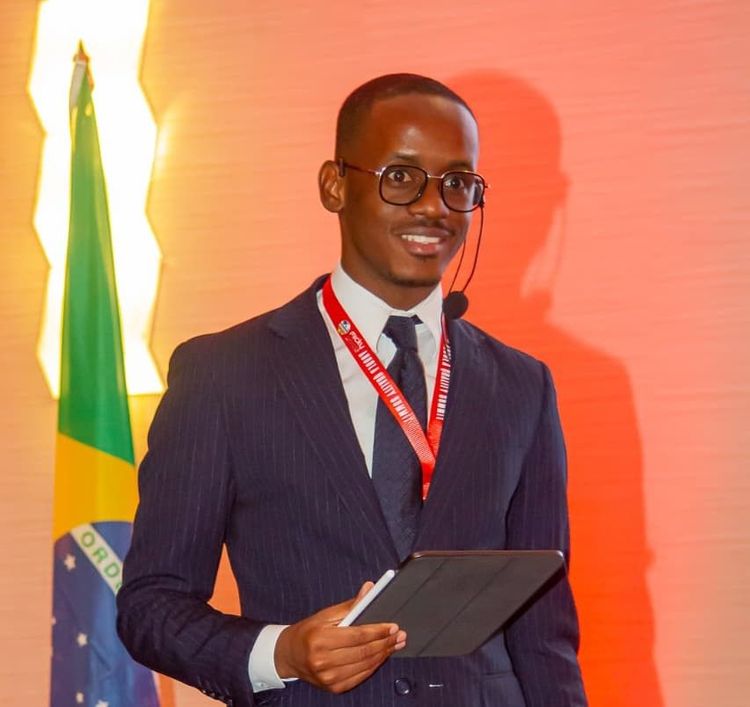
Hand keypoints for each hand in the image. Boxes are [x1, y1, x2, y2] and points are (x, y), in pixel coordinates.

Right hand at [274, 581, 406, 693]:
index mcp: (320, 639)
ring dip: (383, 655)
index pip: (357, 636)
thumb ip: (351, 605)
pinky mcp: (333, 687)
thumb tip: (370, 589)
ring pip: (365, 666)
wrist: (289, 655)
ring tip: (395, 644)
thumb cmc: (309, 631)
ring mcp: (328, 677)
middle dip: (385, 643)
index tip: (392, 626)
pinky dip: (374, 666)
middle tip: (399, 635)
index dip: (377, 631)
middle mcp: (323, 661)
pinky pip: (360, 676)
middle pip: (363, 652)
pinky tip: (381, 656)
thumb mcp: (326, 614)